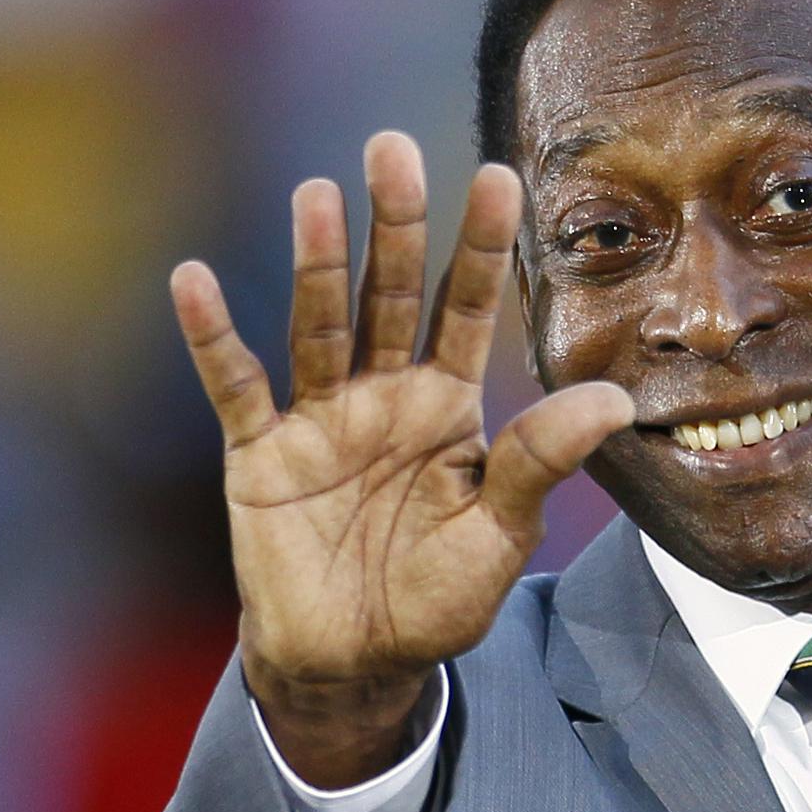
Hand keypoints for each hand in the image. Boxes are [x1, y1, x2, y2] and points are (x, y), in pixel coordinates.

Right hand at [170, 133, 632, 785]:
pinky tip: (194, 280)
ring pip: (319, 324)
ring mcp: (320, 418)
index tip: (499, 174)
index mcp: (450, 405)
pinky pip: (236, 387)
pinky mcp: (260, 455)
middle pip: (392, 294)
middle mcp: (385, 394)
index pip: (470, 308)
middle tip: (393, 146)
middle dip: (395, 225)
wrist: (357, 664)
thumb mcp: (500, 533)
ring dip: (317, 262)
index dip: (483, 246)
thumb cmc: (436, 598)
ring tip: (318, 194)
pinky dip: (214, 338)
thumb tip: (617, 399)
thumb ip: (542, 462)